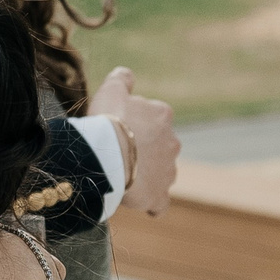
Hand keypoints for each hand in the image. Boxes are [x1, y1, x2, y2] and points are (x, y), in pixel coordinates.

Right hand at [89, 67, 178, 217]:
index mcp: (162, 115)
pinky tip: (146, 205)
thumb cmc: (107, 122)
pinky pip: (160, 202)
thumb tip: (126, 74)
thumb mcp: (111, 91)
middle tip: (118, 154)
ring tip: (125, 178)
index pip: (154, 118)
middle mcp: (172, 142)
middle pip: (159, 145)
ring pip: (161, 171)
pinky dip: (154, 203)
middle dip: (144, 150)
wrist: (107, 156)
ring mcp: (168, 170)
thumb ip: (121, 79)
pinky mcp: (160, 194)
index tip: (118, 129)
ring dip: (147, 174)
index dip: (135, 123)